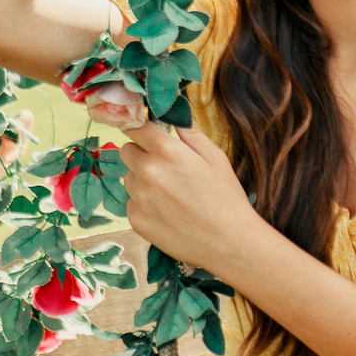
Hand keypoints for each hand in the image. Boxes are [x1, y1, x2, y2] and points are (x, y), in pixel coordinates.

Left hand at [119, 122, 259, 279]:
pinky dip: (144, 204)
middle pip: (127, 151)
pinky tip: (167, 211)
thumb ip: (190, 133)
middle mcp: (148, 172)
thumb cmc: (225, 197)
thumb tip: (174, 114)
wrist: (228, 242)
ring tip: (170, 194)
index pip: (135, 127)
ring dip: (142, 180)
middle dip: (142, 154)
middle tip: (165, 168)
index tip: (148, 135)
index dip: (142, 130)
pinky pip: (131, 203)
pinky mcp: (136, 220)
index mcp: (167, 151)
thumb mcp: (215, 157)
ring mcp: (139, 198)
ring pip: (129, 178)